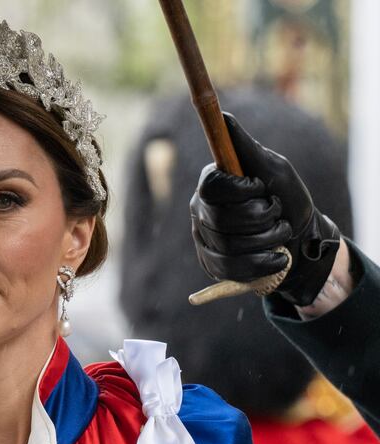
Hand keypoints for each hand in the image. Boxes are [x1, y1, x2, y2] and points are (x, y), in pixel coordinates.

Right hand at [190, 114, 340, 306]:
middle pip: (221, 219)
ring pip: (228, 246)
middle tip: (276, 213)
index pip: (212, 187)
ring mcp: (204, 240)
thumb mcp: (274, 169)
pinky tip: (276, 258)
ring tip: (280, 234)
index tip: (261, 189)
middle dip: (260, 218)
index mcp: (211, 183)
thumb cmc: (288, 199)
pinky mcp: (213, 266)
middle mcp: (201, 211)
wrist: (301, 240)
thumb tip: (223, 115)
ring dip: (266, 240)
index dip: (240, 191)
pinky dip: (261, 264)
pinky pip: (231, 269)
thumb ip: (246, 148)